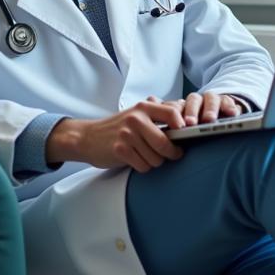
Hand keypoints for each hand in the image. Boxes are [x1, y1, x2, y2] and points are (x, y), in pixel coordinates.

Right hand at [46, 100, 185, 172]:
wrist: (88, 137)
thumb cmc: (118, 128)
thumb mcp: (136, 114)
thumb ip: (157, 115)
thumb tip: (186, 123)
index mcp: (143, 107)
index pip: (172, 112)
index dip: (183, 126)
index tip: (186, 136)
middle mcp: (135, 118)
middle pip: (165, 143)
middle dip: (172, 153)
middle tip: (173, 154)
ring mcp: (127, 134)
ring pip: (155, 158)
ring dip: (155, 162)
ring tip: (147, 156)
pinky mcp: (120, 150)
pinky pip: (143, 166)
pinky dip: (143, 167)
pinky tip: (136, 160)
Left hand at [148, 91, 241, 125]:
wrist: (218, 117)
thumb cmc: (195, 124)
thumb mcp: (180, 123)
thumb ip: (168, 116)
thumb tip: (152, 104)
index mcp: (183, 106)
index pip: (178, 105)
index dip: (176, 112)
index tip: (176, 124)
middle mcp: (197, 102)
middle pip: (193, 100)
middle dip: (192, 111)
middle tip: (190, 124)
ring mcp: (212, 101)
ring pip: (210, 99)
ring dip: (210, 109)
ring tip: (209, 120)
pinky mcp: (227, 103)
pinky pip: (229, 102)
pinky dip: (230, 107)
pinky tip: (232, 114)